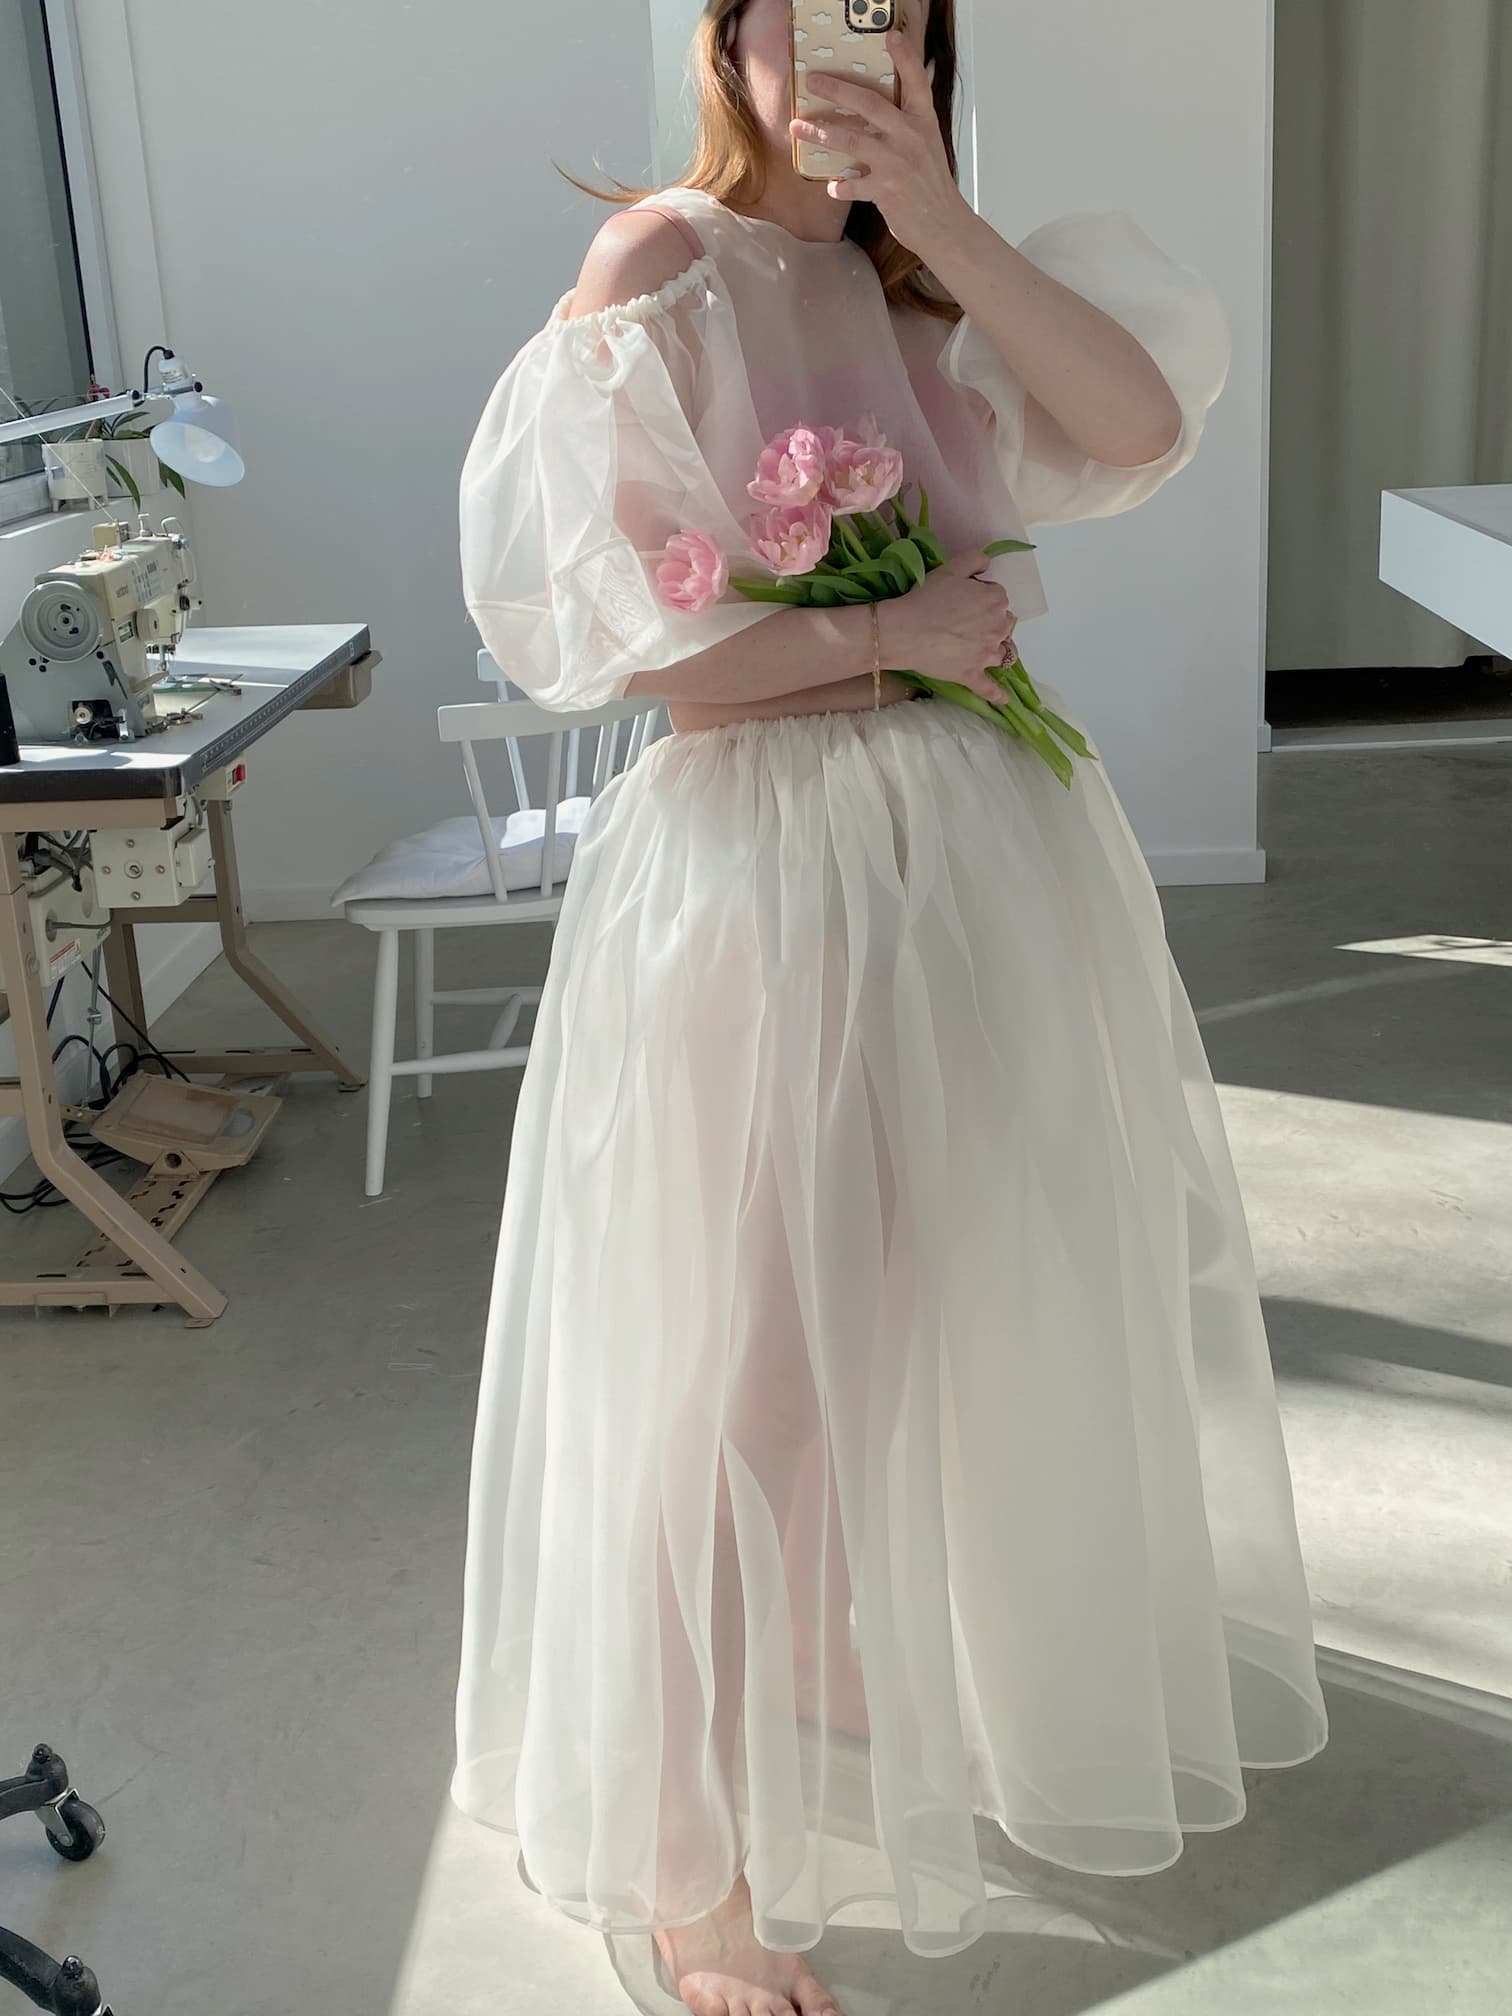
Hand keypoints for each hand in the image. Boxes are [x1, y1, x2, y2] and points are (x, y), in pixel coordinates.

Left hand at [794, 28, 969, 257]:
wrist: (944, 225)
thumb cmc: (932, 185)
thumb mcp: (929, 144)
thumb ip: (912, 120)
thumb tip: (904, 93)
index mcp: (923, 121)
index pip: (916, 82)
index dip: (905, 57)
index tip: (891, 35)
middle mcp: (911, 137)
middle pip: (869, 105)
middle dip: (837, 89)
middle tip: (813, 81)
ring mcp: (898, 163)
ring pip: (852, 141)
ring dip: (821, 134)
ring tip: (798, 127)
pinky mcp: (887, 190)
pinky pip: (852, 185)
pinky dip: (839, 186)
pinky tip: (831, 185)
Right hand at [878, 550, 1017, 706]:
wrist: (903, 630)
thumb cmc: (926, 597)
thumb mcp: (951, 567)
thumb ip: (975, 559)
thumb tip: (989, 562)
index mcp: (996, 600)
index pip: (998, 597)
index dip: (982, 597)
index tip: (963, 599)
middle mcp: (998, 628)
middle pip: (1005, 624)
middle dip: (992, 622)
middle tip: (967, 622)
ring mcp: (986, 655)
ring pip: (1002, 653)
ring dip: (996, 650)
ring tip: (982, 649)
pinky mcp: (972, 675)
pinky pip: (989, 688)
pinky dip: (998, 695)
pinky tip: (1004, 700)